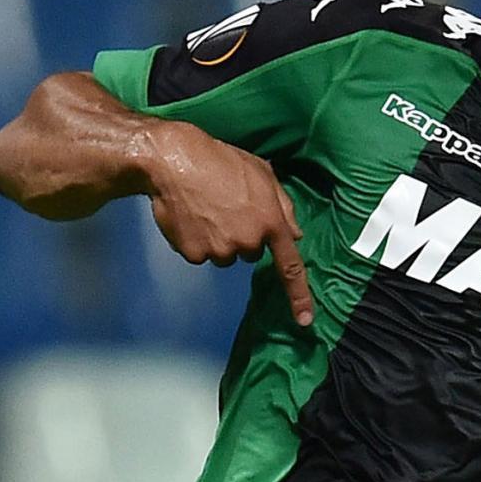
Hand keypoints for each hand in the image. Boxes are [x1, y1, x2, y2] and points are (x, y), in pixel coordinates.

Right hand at [142, 122, 314, 326]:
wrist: (175, 161)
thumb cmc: (220, 161)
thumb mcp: (262, 173)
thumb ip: (283, 206)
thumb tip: (294, 235)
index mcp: (270, 221)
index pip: (290, 266)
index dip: (299, 296)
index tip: (305, 320)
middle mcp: (248, 241)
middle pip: (250, 253)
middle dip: (243, 234)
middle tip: (227, 206)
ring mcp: (220, 250)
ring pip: (225, 255)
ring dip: (219, 238)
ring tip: (207, 208)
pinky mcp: (195, 254)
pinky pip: (202, 255)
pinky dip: (197, 240)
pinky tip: (192, 217)